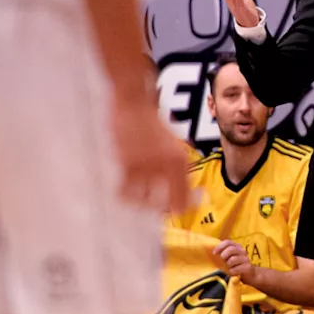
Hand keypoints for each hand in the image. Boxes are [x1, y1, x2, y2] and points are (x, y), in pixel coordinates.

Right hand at [111, 94, 190, 212]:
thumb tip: (188, 189)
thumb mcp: (175, 142)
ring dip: (143, 204)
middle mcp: (166, 164)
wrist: (133, 102)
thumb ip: (181, 164)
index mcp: (180, 160)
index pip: (186, 198)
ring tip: (142, 202)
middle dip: (162, 210)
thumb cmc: (152, 122)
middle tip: (158, 209)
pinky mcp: (126, 163)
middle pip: (167, 204)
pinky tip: (126, 195)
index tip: (177, 211)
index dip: (184, 208)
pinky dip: (126, 197)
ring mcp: (146, 165)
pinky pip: (125, 191)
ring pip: (145, 201)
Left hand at [212, 239, 255, 282]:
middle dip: (224, 255)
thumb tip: (212, 252)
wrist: (249, 274)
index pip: (228, 242)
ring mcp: (245, 259)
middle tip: (223, 260)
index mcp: (237, 246)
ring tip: (229, 267)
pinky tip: (232, 272)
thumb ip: (223, 252)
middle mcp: (242, 251)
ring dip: (228, 265)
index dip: (220, 247)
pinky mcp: (247, 267)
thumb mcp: (230, 256)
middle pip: (231, 249)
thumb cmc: (236, 264)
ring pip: (232, 260)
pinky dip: (231, 272)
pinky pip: (235, 269)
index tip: (214, 253)